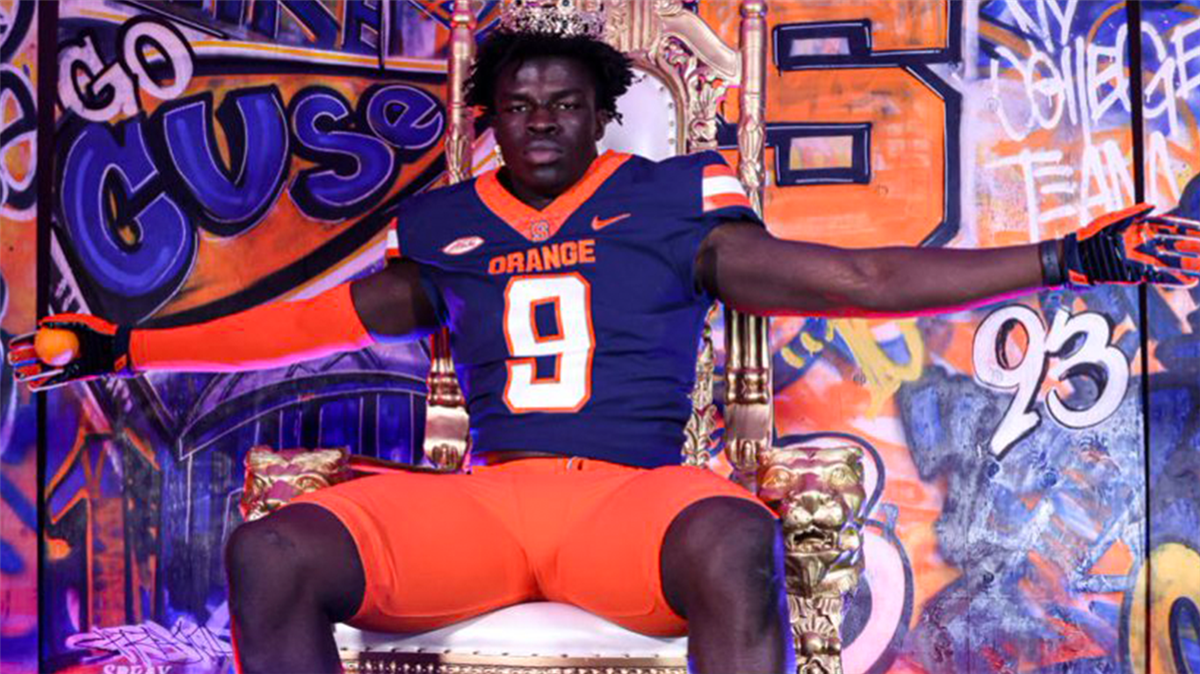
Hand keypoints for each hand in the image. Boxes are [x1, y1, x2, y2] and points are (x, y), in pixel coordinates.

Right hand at [6, 314, 132, 390]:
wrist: (120, 349)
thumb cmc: (104, 333)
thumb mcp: (84, 323)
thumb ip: (63, 321)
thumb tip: (41, 323)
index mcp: (64, 337)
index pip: (38, 339)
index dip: (24, 342)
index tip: (12, 345)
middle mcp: (65, 351)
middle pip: (38, 355)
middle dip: (23, 359)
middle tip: (11, 361)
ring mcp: (69, 364)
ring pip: (45, 370)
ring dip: (29, 373)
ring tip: (16, 375)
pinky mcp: (77, 375)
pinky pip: (58, 380)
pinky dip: (45, 383)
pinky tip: (33, 386)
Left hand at [1061, 203, 1199, 286]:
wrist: (1074, 258)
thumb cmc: (1089, 236)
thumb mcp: (1109, 221)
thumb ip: (1131, 213)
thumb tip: (1151, 205)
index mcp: (1141, 228)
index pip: (1170, 226)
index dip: (1186, 227)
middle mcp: (1145, 244)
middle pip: (1175, 244)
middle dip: (1193, 246)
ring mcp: (1142, 259)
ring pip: (1171, 262)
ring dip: (1189, 265)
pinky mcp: (1137, 274)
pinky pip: (1160, 278)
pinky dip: (1175, 280)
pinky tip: (1190, 280)